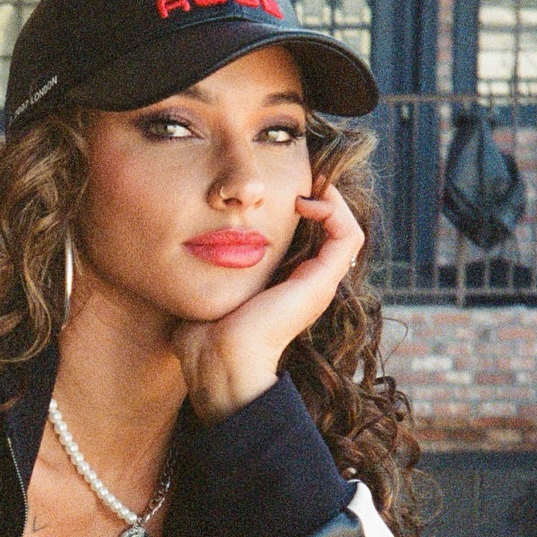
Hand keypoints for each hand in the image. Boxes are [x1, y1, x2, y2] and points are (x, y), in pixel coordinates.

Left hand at [170, 185, 364, 423]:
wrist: (218, 362)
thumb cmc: (204, 335)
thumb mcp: (209, 289)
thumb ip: (208, 271)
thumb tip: (188, 251)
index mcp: (284, 286)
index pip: (307, 239)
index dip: (300, 208)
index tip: (277, 187)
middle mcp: (307, 284)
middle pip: (331, 231)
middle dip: (318, 197)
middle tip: (297, 174)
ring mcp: (318, 284)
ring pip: (346, 229)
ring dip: (331, 200)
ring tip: (305, 186)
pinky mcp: (322, 282)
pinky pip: (348, 236)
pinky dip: (334, 211)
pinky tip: (304, 201)